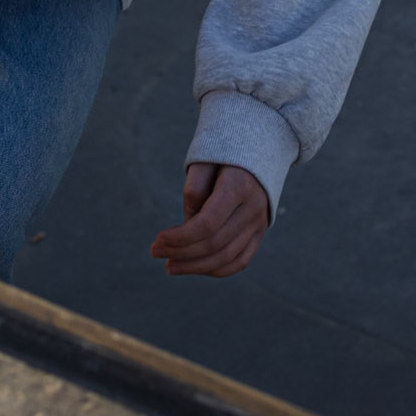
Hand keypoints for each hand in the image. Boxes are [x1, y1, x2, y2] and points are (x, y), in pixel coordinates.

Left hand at [150, 162, 269, 277]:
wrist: (257, 146)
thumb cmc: (222, 150)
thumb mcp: (204, 159)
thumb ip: (194, 190)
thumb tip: (188, 226)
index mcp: (240, 186)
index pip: (208, 224)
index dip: (181, 237)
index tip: (158, 238)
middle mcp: (254, 209)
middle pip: (215, 244)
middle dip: (181, 253)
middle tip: (155, 251)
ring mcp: (260, 223)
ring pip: (227, 258)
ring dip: (195, 267)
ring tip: (170, 266)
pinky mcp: (260, 233)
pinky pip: (240, 261)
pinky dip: (216, 269)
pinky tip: (194, 267)